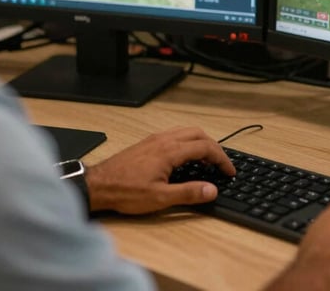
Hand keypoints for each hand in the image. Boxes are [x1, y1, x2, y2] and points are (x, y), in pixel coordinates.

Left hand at [85, 126, 235, 214]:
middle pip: (198, 133)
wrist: (98, 185)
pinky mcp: (148, 142)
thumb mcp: (160, 198)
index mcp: (170, 151)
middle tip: (222, 164)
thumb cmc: (126, 192)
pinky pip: (175, 133)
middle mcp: (164, 139)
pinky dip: (188, 141)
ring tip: (208, 160)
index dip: (221, 159)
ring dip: (201, 142)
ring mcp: (155, 138)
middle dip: (214, 147)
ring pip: (186, 131)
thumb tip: (212, 190)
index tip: (230, 171)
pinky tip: (185, 156)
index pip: (205, 148)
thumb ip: (188, 193)